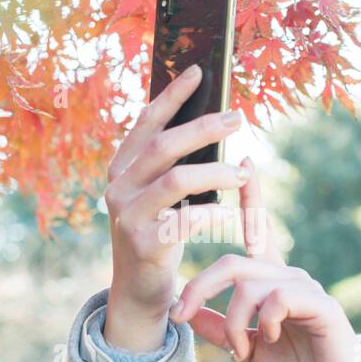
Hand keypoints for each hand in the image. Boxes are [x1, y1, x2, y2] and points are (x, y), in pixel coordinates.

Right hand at [102, 63, 247, 346]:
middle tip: (238, 118)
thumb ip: (172, 165)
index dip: (172, 95)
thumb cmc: (158, 234)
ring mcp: (127, 216)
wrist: (139, 291)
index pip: (146, 122)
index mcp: (121, 169)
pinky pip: (184, 221)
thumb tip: (212, 124)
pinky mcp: (144, 244)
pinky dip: (213, 214)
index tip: (199, 71)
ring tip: (243, 172)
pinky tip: (232, 212)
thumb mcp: (158, 196)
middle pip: (163, 146)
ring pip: (175, 181)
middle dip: (203, 128)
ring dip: (215, 173)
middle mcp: (118, 188)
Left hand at [167, 157, 360, 361]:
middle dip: (199, 288)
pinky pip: (277, 299)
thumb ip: (218, 329)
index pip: (258, 230)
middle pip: (232, 263)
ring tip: (239, 350)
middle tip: (181, 316)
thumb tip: (187, 313)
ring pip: (249, 285)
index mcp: (271, 281)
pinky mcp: (319, 303)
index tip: (243, 162)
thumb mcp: (245, 348)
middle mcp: (287, 275)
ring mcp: (304, 286)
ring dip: (234, 322)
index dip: (251, 197)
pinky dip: (263, 322)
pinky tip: (271, 338)